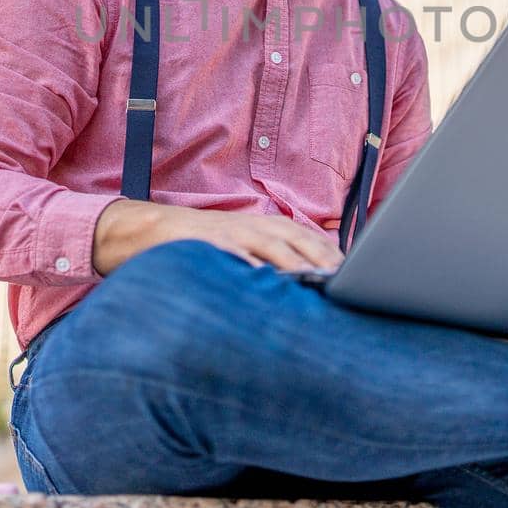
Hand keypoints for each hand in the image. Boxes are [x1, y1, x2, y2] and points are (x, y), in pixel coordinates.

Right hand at [92, 200, 343, 276]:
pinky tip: (267, 281)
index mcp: (264, 226)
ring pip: (272, 245)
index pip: (307, 237)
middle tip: (346, 279)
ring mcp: (233, 233)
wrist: (153, 230)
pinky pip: (236, 255)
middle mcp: (253, 225)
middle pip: (298, 239)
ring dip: (297, 262)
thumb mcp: (243, 245)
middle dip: (323, 257)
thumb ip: (272, 258)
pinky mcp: (211, 244)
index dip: (331, 253)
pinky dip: (253, 266)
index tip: (354, 273)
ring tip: (317, 280)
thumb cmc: (204, 244)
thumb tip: (306, 280)